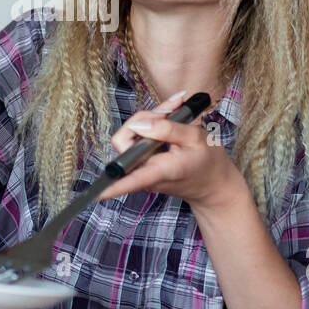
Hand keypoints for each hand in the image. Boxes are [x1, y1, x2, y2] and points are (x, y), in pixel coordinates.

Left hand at [96, 90, 244, 215]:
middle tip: (168, 113)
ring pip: (132, 135)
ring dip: (150, 119)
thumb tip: (139, 125)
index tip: (95, 195)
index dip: (112, 186)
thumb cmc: (209, 163)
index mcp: (159, 171)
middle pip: (124, 141)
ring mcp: (143, 167)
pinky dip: (153, 124)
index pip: (130, 180)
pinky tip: (170, 116)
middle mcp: (146, 172)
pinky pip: (139, 137)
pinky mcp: (144, 161)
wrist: (214, 183)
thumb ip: (168, 129)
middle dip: (142, 120)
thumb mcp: (196, 139)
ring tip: (173, 113)